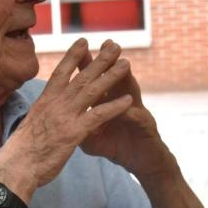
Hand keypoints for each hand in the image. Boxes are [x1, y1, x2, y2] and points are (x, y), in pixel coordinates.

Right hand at [0, 39, 132, 198]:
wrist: (15, 167)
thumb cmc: (19, 151)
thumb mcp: (30, 125)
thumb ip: (42, 115)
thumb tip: (43, 113)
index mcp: (45, 101)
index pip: (61, 72)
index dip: (73, 55)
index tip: (83, 41)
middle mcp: (55, 103)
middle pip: (81, 76)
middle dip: (99, 60)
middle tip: (114, 46)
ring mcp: (65, 116)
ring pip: (92, 90)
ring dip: (111, 76)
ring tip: (126, 64)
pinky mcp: (73, 132)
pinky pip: (98, 115)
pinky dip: (114, 107)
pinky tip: (128, 101)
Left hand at [77, 40, 171, 177]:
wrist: (142, 163)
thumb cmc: (118, 147)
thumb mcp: (93, 137)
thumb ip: (79, 125)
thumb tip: (60, 118)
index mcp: (107, 103)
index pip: (96, 81)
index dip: (88, 66)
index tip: (78, 49)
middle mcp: (123, 102)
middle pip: (115, 79)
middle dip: (110, 62)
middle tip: (107, 44)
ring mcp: (136, 112)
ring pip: (131, 92)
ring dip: (128, 79)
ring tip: (125, 65)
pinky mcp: (146, 128)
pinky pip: (138, 118)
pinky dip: (132, 112)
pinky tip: (129, 106)